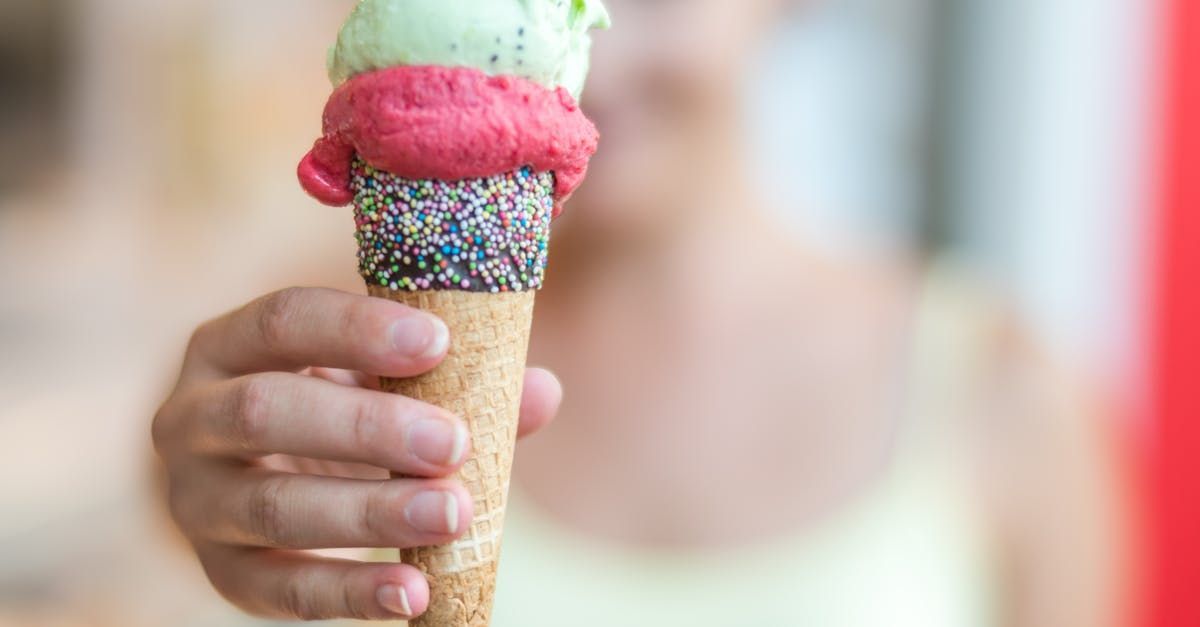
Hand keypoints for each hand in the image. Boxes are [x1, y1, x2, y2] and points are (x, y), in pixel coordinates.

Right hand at [152, 287, 560, 620]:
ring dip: (369, 513)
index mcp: (228, 344)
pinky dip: (350, 594)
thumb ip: (453, 382)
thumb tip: (541, 391)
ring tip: (452, 514)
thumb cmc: (335, 410)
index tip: (440, 341)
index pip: (282, 319)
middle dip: (367, 426)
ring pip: (271, 506)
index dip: (357, 328)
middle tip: (453, 442)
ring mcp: (196, 500)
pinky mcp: (220, 571)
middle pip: (265, 411)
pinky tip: (415, 594)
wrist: (258, 480)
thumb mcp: (379, 382)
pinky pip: (278, 589)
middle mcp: (191, 416)